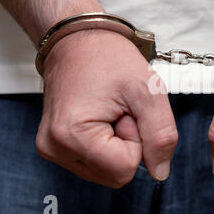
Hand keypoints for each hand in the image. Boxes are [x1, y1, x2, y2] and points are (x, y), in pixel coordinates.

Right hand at [36, 29, 177, 187]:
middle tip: (119, 110)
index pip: (125, 169)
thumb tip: (160, 172)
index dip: (137, 140)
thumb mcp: (148, 91)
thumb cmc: (108, 57)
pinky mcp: (55, 146)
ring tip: (110, 111)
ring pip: (106, 171)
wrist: (78, 39)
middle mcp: (55, 147)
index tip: (126, 111)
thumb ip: (161, 135)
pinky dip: (106, 144)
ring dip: (118, 144)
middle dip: (127, 143)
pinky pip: (95, 162)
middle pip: (115, 174)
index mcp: (72, 134)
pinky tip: (102, 117)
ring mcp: (52, 148)